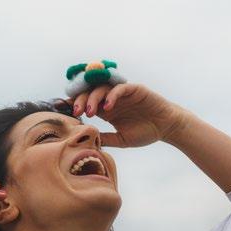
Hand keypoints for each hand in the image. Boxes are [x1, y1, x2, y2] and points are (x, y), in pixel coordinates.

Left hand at [70, 83, 192, 147]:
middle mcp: (111, 99)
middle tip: (75, 112)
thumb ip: (105, 138)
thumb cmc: (145, 133)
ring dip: (93, 98)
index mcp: (106, 110)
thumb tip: (86, 142)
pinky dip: (111, 95)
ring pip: (101, 88)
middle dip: (80, 100)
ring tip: (89, 111)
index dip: (74, 104)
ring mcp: (122, 93)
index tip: (63, 110)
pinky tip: (107, 107)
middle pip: (90, 93)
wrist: (167, 127)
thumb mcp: (120, 140)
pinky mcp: (134, 89)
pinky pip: (119, 88)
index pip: (86, 103)